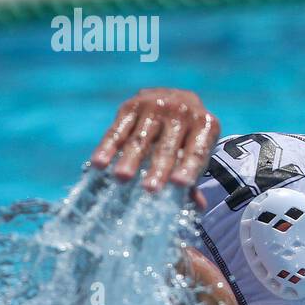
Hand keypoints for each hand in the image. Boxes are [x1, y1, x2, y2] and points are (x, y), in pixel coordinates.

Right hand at [90, 88, 218, 207]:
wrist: (176, 98)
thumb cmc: (189, 136)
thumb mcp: (197, 151)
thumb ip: (193, 177)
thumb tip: (198, 207)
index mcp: (205, 125)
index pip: (197, 151)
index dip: (189, 167)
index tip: (180, 184)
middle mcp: (182, 112)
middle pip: (168, 146)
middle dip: (158, 168)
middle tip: (149, 189)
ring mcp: (156, 106)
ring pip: (141, 138)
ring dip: (131, 159)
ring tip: (122, 178)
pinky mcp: (132, 106)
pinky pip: (118, 129)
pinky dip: (108, 147)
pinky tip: (99, 163)